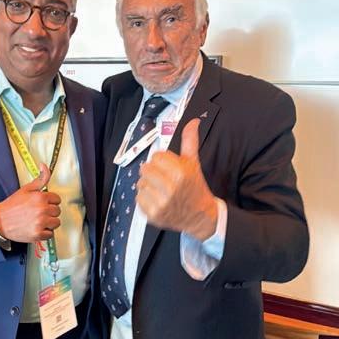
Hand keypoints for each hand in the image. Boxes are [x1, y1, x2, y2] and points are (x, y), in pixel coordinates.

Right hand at [0, 163, 60, 242]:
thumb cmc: (12, 205)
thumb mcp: (26, 189)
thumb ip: (40, 179)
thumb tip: (44, 166)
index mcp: (40, 197)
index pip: (57, 199)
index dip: (50, 201)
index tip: (43, 203)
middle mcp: (42, 210)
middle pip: (57, 211)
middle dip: (49, 211)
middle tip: (38, 212)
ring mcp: (41, 223)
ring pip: (56, 223)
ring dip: (49, 222)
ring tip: (38, 220)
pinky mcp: (38, 234)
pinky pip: (50, 234)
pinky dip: (45, 232)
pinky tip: (36, 228)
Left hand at [136, 119, 217, 239]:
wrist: (200, 216)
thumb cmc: (195, 187)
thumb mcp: (193, 163)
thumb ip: (190, 141)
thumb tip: (193, 121)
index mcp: (181, 173)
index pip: (156, 157)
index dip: (161, 161)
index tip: (168, 167)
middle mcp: (171, 188)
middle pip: (145, 169)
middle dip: (153, 172)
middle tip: (163, 179)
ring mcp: (161, 203)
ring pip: (140, 183)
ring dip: (148, 185)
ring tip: (160, 190)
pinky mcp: (153, 215)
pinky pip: (138, 198)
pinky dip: (145, 198)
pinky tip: (157, 199)